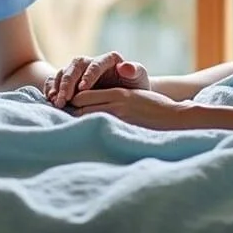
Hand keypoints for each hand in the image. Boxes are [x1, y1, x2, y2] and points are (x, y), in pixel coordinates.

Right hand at [45, 51, 149, 108]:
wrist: (129, 97)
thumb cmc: (135, 87)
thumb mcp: (139, 78)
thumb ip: (134, 71)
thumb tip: (125, 66)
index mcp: (108, 59)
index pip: (96, 64)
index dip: (88, 75)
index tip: (84, 89)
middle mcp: (91, 62)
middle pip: (75, 66)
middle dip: (68, 83)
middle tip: (64, 99)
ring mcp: (80, 70)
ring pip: (64, 72)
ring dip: (58, 86)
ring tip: (57, 102)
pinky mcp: (71, 80)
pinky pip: (56, 80)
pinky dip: (52, 87)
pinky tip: (50, 99)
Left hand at [69, 88, 190, 130]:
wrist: (176, 117)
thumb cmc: (158, 108)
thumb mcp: (135, 98)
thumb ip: (117, 99)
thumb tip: (96, 110)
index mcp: (118, 93)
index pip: (84, 96)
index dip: (71, 102)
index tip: (62, 108)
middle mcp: (116, 103)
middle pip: (81, 106)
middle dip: (68, 112)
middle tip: (55, 120)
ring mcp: (120, 116)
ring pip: (87, 117)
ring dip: (74, 123)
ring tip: (62, 131)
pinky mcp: (124, 127)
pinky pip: (100, 129)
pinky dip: (88, 131)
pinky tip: (81, 138)